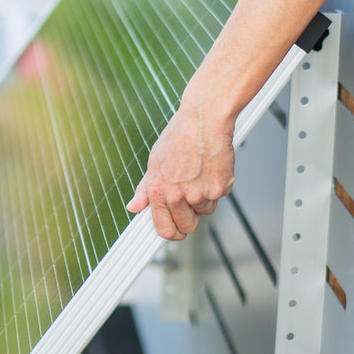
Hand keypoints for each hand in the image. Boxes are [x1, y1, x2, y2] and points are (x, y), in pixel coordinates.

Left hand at [127, 100, 235, 239]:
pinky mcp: (219, 188)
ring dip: (205, 199)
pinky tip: (210, 169)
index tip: (175, 231)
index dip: (172, 233)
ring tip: (199, 175)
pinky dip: (217, 187)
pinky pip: (219, 198)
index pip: (164, 229)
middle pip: (188, 227)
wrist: (205, 119)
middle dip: (191, 218)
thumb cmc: (180, 136)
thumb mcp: (154, 162)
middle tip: (191, 200)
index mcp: (159, 190)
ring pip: (205, 211)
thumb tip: (134, 206)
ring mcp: (200, 194)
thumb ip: (144, 189)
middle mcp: (178, 195)